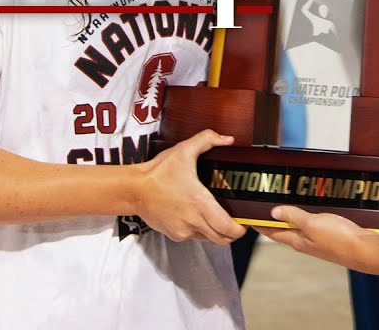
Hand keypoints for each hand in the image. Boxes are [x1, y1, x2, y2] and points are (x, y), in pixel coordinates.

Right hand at [134, 129, 245, 244]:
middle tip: (235, 223)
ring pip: (208, 240)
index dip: (239, 230)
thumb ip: (207, 140)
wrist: (134, 189)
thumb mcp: (184, 150)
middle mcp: (193, 221)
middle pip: (222, 239)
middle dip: (231, 234)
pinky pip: (193, 237)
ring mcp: (183, 230)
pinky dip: (199, 231)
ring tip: (216, 218)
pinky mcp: (174, 235)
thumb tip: (227, 139)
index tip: (243, 223)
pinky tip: (196, 217)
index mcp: (199, 203)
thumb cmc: (158, 172)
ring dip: (215, 232)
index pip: (227, 228)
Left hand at [256, 205, 376, 271]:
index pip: (272, 232)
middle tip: (264, 205)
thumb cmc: (340, 240)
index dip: (259, 224)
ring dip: (290, 218)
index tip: (248, 215)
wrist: (366, 251)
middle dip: (273, 219)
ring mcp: (317, 241)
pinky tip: (310, 210)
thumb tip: (273, 213)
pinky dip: (306, 218)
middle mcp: (305, 243)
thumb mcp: (312, 224)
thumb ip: (293, 217)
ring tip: (284, 204)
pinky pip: (313, 226)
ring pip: (298, 228)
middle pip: (284, 230)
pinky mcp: (330, 237)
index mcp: (297, 241)